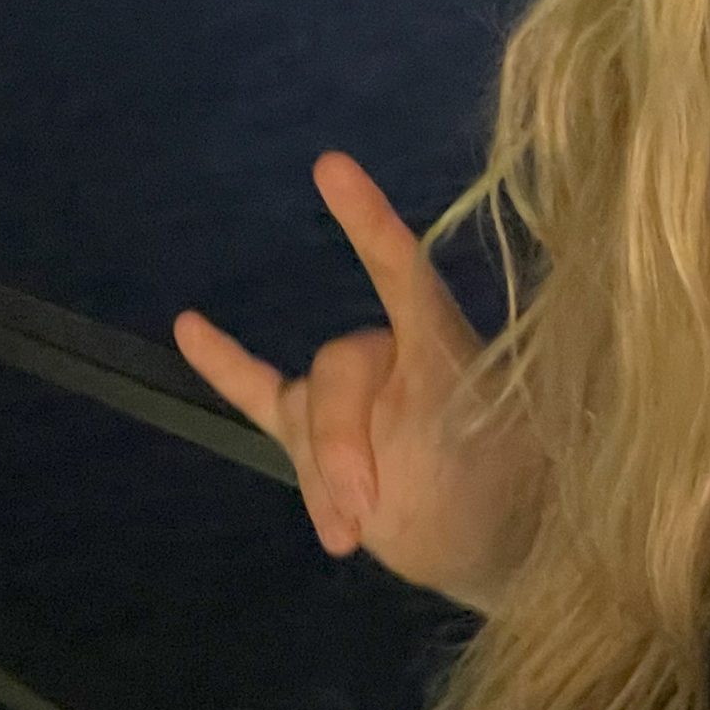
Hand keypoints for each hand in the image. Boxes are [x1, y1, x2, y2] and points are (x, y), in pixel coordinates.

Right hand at [173, 151, 537, 612]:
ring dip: (321, 481)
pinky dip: (224, 365)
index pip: (401, 269)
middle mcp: (392, 356)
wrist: (499, 541)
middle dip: (340, 444)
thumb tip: (374, 485)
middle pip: (333, 366)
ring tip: (353, 536)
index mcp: (444, 344)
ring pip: (302, 413)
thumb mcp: (505, 466)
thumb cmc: (522, 491)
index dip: (368, 221)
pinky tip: (188, 327)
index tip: (330, 167)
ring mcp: (350, 398)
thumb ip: (445, 449)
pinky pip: (259, 393)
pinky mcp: (314, 438)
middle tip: (367, 513)